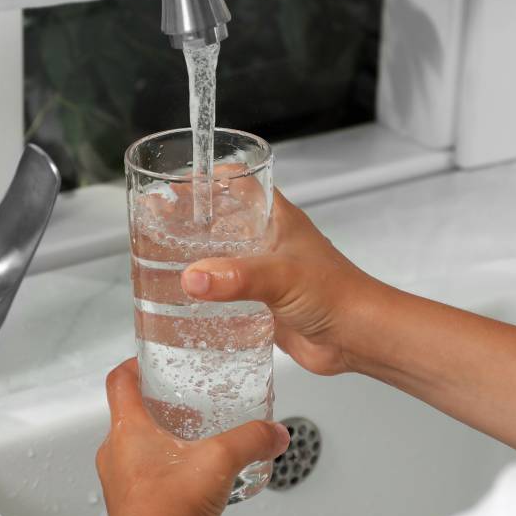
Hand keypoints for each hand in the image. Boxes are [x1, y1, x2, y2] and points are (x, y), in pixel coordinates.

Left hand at [96, 359, 289, 515]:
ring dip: (157, 438)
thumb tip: (273, 433)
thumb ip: (253, 439)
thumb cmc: (170, 511)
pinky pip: (138, 476)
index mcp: (127, 431)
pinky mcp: (128, 507)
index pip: (118, 381)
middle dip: (155, 404)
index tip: (148, 360)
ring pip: (132, 447)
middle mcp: (114, 454)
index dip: (133, 365)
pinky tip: (187, 477)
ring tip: (188, 440)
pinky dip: (159, 468)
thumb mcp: (222, 459)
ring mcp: (117, 483)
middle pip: (127, 414)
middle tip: (179, 401)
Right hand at [180, 191, 388, 375]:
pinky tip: (185, 302)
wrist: (358, 337)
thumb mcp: (283, 276)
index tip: (176, 183)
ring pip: (221, 258)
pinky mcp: (261, 304)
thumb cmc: (339, 294)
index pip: (238, 183)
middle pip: (222, 221)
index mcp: (276, 218)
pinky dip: (207, 295)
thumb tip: (194, 278)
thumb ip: (238, 277)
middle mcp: (267, 241)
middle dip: (191, 223)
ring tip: (160, 263)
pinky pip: (226, 294)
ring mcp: (263, 273)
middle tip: (156, 226)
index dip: (208, 178)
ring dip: (196, 260)